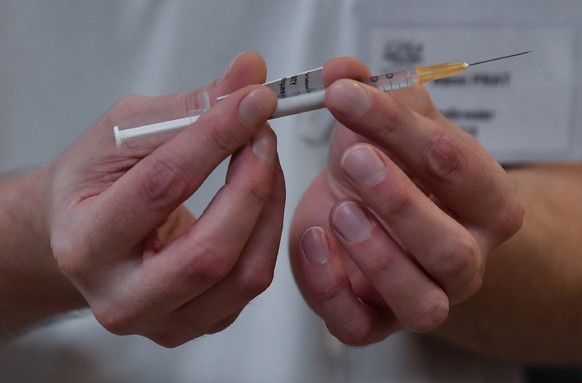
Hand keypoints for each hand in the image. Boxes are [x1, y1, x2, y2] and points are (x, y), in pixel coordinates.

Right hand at [45, 52, 284, 346]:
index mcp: (86, 242)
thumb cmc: (94, 185)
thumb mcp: (123, 134)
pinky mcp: (199, 323)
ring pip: (242, 275)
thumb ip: (186, 106)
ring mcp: (163, 321)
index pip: (161, 188)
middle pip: (208, 253)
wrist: (82, 236)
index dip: (215, 138)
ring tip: (265, 160)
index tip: (253, 100)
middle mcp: (121, 297)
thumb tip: (248, 74)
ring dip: (269, 207)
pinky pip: (251, 283)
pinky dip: (268, 231)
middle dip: (251, 184)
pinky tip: (260, 196)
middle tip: (264, 135)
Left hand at [289, 57, 523, 344]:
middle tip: (353, 157)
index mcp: (486, 202)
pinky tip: (313, 241)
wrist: (374, 215)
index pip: (453, 165)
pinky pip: (359, 326)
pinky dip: (330, 288)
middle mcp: (464, 259)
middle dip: (399, 202)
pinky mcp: (375, 322)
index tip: (345, 95)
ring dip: (376, 255)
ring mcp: (423, 298)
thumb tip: (343, 70)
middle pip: (448, 248)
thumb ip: (374, 95)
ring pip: (419, 301)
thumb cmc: (391, 168)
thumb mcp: (389, 127)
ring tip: (339, 209)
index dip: (397, 127)